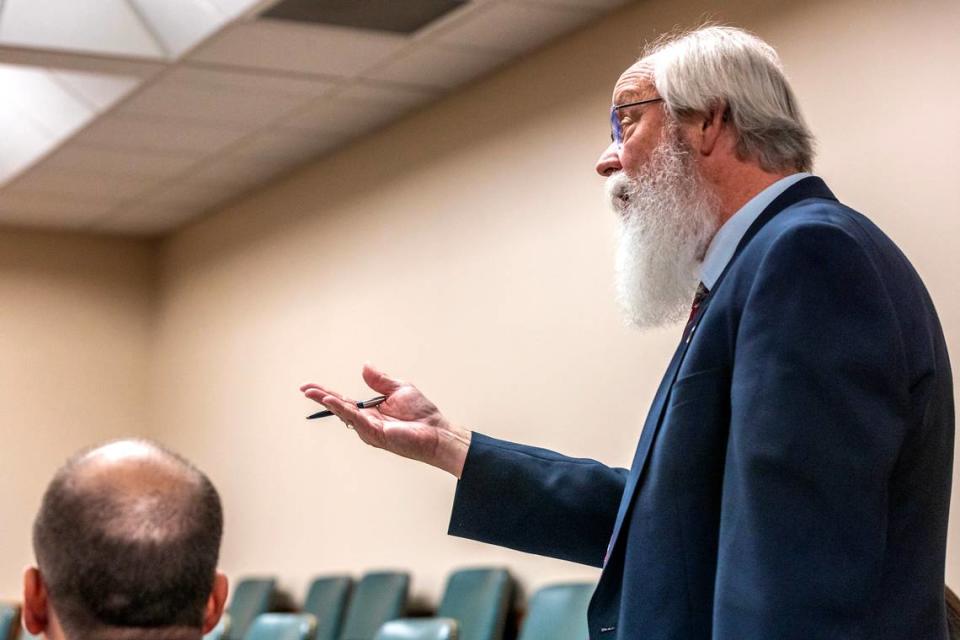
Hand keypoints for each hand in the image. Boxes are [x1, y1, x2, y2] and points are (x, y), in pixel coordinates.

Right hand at [300, 364, 471, 477]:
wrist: (437, 430)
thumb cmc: (421, 414)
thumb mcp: (399, 388)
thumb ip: (380, 380)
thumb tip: (364, 366)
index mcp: (370, 410)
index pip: (344, 400)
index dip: (326, 393)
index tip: (309, 386)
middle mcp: (366, 422)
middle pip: (339, 407)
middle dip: (321, 397)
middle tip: (305, 389)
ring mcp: (370, 430)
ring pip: (346, 414)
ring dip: (330, 403)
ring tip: (316, 393)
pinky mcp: (377, 435)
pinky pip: (357, 420)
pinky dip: (344, 411)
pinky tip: (334, 402)